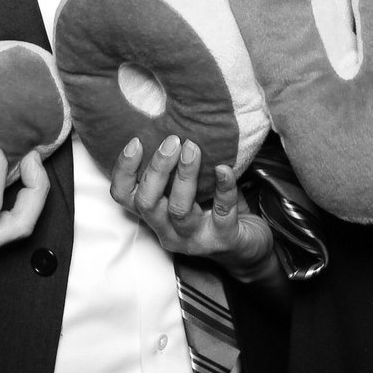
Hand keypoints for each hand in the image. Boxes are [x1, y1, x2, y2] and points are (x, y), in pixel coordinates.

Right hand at [110, 134, 274, 281]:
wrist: (248, 249)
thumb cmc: (212, 210)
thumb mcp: (187, 190)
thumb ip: (174, 168)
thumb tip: (169, 123)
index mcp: (155, 215)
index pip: (124, 197)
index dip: (124, 170)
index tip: (136, 141)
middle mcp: (167, 230)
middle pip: (147, 203)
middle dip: (157, 168)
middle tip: (172, 140)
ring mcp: (194, 239)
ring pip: (179, 210)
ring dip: (185, 175)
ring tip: (193, 148)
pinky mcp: (223, 240)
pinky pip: (222, 213)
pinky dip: (224, 188)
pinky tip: (225, 168)